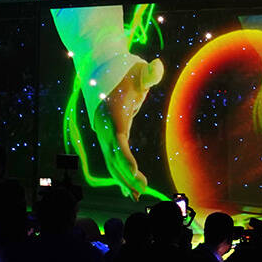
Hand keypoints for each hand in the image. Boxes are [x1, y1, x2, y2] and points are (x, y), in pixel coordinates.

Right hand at [94, 58, 163, 197]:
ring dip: (123, 179)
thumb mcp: (138, 71)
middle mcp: (104, 128)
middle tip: (143, 189)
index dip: (124, 157)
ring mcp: (104, 134)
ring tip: (137, 196)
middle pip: (113, 156)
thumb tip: (157, 66)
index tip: (134, 171)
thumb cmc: (125, 72)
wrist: (104, 73)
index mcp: (111, 114)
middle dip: (126, 175)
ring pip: (111, 162)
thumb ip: (148, 73)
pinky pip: (112, 160)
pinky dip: (120, 174)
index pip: (117, 140)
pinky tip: (129, 190)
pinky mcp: (109, 138)